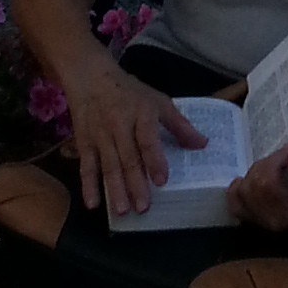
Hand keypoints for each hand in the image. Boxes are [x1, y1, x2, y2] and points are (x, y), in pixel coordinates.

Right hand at [62, 54, 207, 218]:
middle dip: (135, 184)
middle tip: (142, 208)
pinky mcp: (84, 143)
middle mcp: (119, 126)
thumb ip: (179, 124)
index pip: (147, 140)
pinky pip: (86, 166)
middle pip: (128, 158)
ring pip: (108, 166)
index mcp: (141, 114)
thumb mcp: (158, 101)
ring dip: (115, 190)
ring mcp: (100, 136)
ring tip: (122, 211)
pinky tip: (93, 205)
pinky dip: (88, 186)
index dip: (154, 160)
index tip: (162, 181)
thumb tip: (203, 144)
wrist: (90, 77)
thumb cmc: (130, 92)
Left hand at [229, 140, 287, 234]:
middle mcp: (274, 223)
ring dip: (255, 173)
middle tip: (285, 158)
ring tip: (274, 168)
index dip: (275, 161)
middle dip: (266, 165)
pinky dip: (239, 188)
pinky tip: (251, 178)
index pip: (268, 184)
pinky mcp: (255, 219)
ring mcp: (262, 223)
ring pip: (241, 192)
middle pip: (252, 187)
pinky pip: (235, 203)